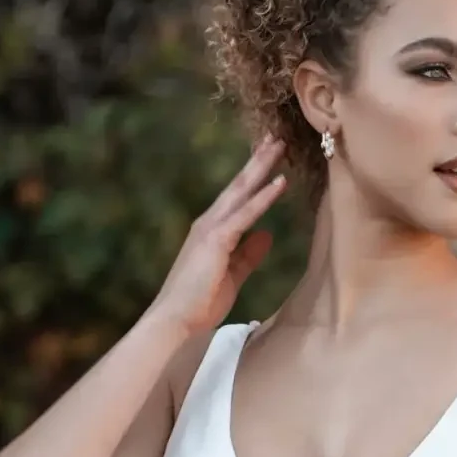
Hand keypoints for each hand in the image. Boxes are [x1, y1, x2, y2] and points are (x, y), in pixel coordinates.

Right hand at [152, 131, 287, 338]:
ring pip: (241, 191)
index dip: (254, 177)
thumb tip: (268, 234)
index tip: (269, 157)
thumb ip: (249, 254)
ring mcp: (211, 229)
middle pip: (239, 185)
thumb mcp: (233, 275)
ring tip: (279, 145)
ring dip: (261, 167)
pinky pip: (245, 214)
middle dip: (258, 160)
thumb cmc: (200, 303)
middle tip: (275, 136)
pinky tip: (279, 182)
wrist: (177, 320)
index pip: (237, 198)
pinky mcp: (216, 240)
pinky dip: (263, 198)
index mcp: (212, 232)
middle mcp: (209, 223)